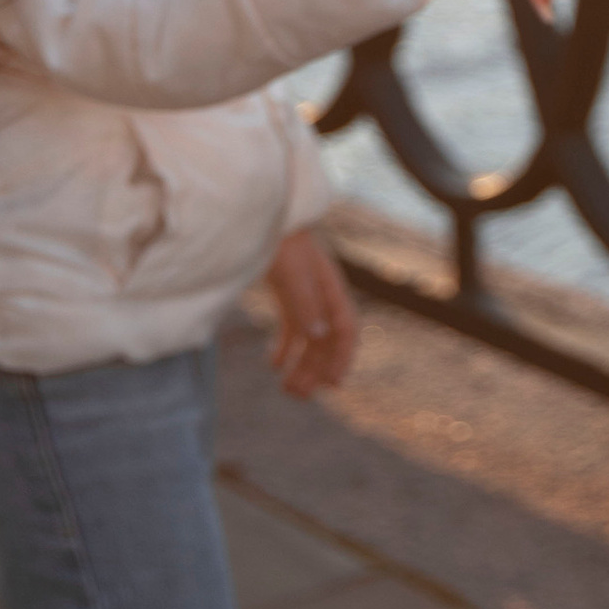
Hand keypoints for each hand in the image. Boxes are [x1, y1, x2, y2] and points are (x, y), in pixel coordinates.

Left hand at [264, 227, 357, 397]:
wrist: (262, 212)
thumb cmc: (280, 240)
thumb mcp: (291, 272)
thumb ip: (304, 303)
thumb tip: (320, 336)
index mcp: (330, 288)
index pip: (346, 328)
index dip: (342, 357)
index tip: (333, 384)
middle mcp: (322, 294)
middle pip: (325, 340)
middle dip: (315, 369)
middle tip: (296, 395)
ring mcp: (305, 294)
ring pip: (309, 338)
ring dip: (301, 364)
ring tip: (287, 390)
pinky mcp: (288, 293)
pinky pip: (292, 327)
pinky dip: (285, 347)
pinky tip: (273, 365)